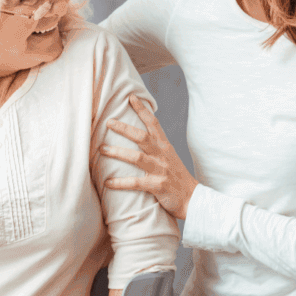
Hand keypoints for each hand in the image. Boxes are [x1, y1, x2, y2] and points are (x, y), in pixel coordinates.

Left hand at [101, 94, 197, 220]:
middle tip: (108, 122)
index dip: (142, 110)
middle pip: (142, 137)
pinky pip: (135, 183)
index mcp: (165, 147)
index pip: (153, 123)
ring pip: (136, 158)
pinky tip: (107, 183)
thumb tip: (140, 137)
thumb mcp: (169, 157)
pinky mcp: (157, 186)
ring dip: (117, 153)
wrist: (193, 198)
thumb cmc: (177, 178)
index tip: (131, 97)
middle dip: (124, 128)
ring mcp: (160, 170)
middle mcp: (162, 156)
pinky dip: (120, 183)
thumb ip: (156, 147)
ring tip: (102, 150)